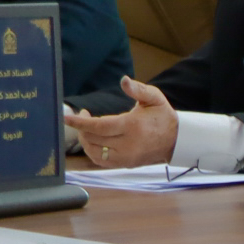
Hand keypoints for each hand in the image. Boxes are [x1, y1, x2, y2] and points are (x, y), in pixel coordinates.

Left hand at [64, 78, 179, 168]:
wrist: (176, 140)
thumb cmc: (162, 116)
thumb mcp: (154, 98)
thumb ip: (138, 89)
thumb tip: (123, 80)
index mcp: (133, 126)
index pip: (99, 126)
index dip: (80, 122)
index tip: (66, 117)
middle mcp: (128, 144)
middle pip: (93, 138)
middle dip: (82, 127)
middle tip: (83, 115)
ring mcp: (126, 157)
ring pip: (93, 151)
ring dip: (85, 139)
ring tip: (88, 128)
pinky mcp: (125, 164)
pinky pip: (100, 160)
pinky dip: (92, 150)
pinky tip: (93, 140)